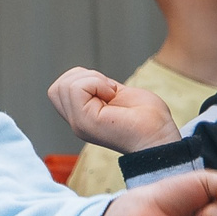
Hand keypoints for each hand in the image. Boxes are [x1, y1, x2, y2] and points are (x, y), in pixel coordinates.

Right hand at [49, 68, 181, 153]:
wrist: (160, 137)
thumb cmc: (149, 120)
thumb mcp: (118, 95)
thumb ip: (99, 88)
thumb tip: (87, 77)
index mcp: (83, 117)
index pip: (60, 90)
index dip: (83, 80)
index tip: (108, 90)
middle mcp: (77, 123)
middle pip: (56, 88)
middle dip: (83, 78)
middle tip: (109, 91)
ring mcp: (80, 124)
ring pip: (64, 86)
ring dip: (92, 80)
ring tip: (111, 94)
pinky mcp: (86, 122)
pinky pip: (76, 88)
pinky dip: (96, 83)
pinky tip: (112, 96)